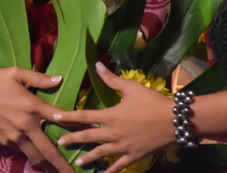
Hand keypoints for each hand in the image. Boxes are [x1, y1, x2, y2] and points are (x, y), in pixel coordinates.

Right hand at [0, 67, 72, 172]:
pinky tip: (39, 159)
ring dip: (49, 165)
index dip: (79, 124)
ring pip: (36, 157)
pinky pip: (23, 151)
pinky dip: (32, 155)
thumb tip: (59, 79)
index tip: (94, 130)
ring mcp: (15, 137)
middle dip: (64, 165)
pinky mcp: (5, 142)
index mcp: (32, 107)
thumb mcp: (16, 73)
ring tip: (60, 171)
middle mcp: (26, 126)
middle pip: (50, 151)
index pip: (61, 118)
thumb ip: (39, 78)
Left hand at [51, 63, 173, 172]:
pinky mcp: (134, 156)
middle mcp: (113, 133)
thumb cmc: (151, 101)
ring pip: (101, 154)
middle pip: (88, 137)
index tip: (53, 117)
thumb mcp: (131, 88)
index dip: (67, 117)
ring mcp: (123, 147)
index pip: (83, 116)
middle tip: (60, 142)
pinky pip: (119, 166)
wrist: (173, 120)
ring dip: (88, 158)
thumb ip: (111, 79)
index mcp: (111, 116)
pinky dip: (110, 171)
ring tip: (77, 162)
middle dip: (72, 139)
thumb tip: (97, 65)